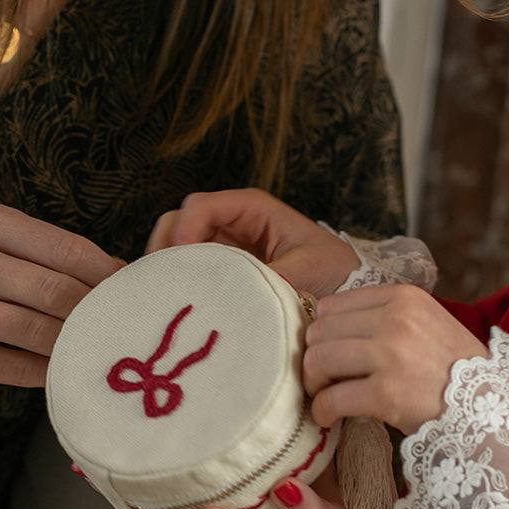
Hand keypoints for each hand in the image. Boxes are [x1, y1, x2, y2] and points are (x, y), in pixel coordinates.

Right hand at [0, 202, 120, 392]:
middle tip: (121, 327)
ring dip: (74, 344)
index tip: (133, 293)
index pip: (67, 248)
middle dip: (95, 312)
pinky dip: (47, 372)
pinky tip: (62, 371)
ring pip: (37, 330)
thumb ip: (54, 257)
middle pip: (56, 290)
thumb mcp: (0, 250)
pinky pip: (16, 366)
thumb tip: (127, 275)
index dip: (109, 275)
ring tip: (96, 350)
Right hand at [146, 188, 358, 296]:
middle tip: (163, 281)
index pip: (201, 206)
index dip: (184, 229)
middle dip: (165, 248)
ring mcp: (223, 244)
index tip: (180, 259)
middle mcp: (232, 221)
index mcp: (252, 208)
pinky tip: (178, 302)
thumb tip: (243, 294)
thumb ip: (277, 275)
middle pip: (178, 221)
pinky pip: (190, 268)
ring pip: (176, 245)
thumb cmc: (333, 268)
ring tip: (166, 293)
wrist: (345, 286)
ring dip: (168, 267)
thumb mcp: (309, 268)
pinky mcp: (221, 268)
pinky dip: (179, 281)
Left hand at [304, 284, 487, 434]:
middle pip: (319, 332)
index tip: (327, 354)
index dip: (322, 333)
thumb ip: (383, 315)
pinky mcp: (387, 393)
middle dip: (313, 359)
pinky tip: (328, 418)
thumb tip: (321, 323)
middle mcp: (396, 319)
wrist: (492, 409)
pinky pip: (332, 398)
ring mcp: (391, 354)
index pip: (331, 306)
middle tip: (322, 381)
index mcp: (403, 296)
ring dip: (314, 384)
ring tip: (325, 397)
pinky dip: (322, 411)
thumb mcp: (426, 322)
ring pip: (318, 361)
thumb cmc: (455, 370)